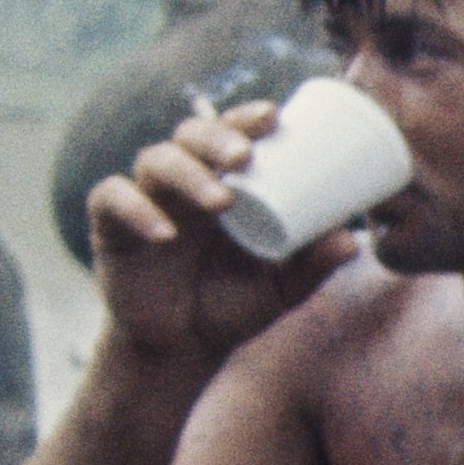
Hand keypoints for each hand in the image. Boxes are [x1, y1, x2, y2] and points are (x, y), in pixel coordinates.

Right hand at [87, 105, 356, 371]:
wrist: (181, 348)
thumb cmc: (232, 304)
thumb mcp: (279, 288)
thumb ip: (312, 265)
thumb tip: (352, 241)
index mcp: (224, 181)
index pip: (231, 133)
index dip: (247, 118)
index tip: (273, 116)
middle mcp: (183, 181)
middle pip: (190, 135)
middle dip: (217, 136)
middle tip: (246, 154)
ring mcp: (146, 198)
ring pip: (155, 160)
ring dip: (188, 174)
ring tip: (221, 200)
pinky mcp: (110, 225)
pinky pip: (112, 200)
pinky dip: (136, 209)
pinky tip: (165, 232)